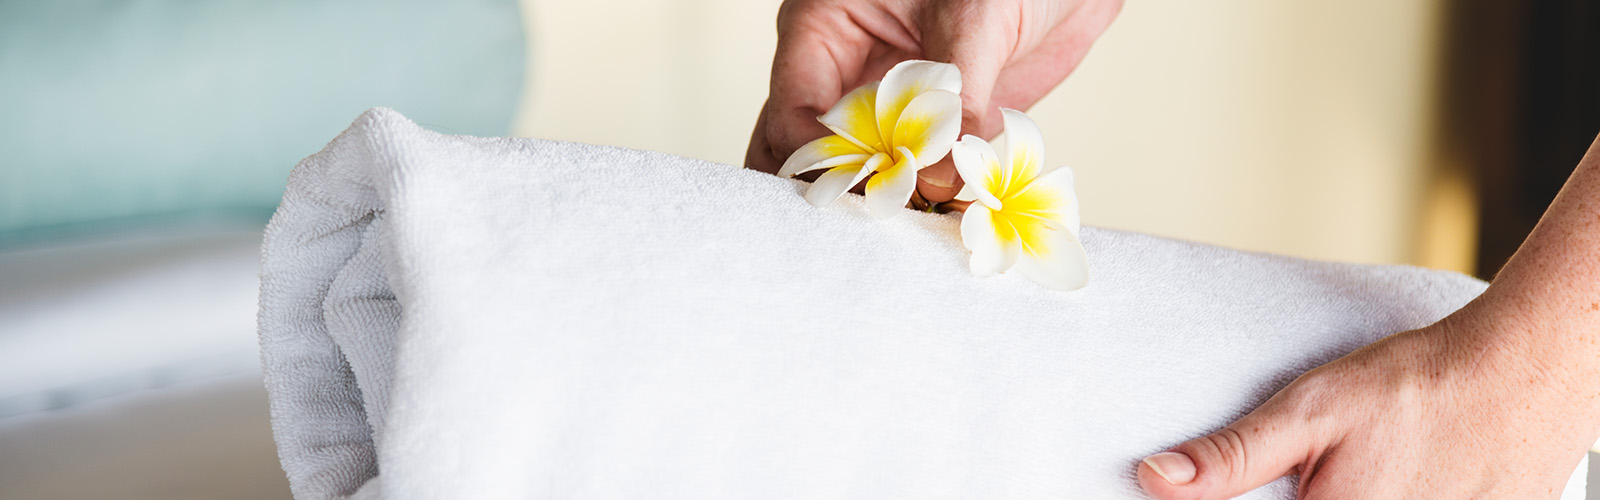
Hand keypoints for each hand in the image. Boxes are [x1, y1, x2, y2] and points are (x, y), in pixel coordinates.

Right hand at [745, 0, 1121, 203]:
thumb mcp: (976, 19)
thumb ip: (957, 99)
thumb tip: (939, 181)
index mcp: (826, 28)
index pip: (795, 111)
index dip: (820, 159)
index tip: (862, 193)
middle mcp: (847, 74)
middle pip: (805, 154)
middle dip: (833, 196)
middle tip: (870, 231)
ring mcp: (888, 108)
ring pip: (861, 176)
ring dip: (884, 210)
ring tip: (913, 238)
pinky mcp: (934, 134)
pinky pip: (920, 181)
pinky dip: (933, 208)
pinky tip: (954, 227)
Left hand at [1137, 302, 1599, 498]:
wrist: (1521, 374)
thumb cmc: (1418, 387)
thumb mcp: (1308, 412)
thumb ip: (1231, 458)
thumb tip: (1157, 479)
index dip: (1232, 499)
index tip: (1282, 477)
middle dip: (1304, 490)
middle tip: (1327, 464)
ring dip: (1349, 489)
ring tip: (1371, 463)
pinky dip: (1391, 490)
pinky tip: (1396, 474)